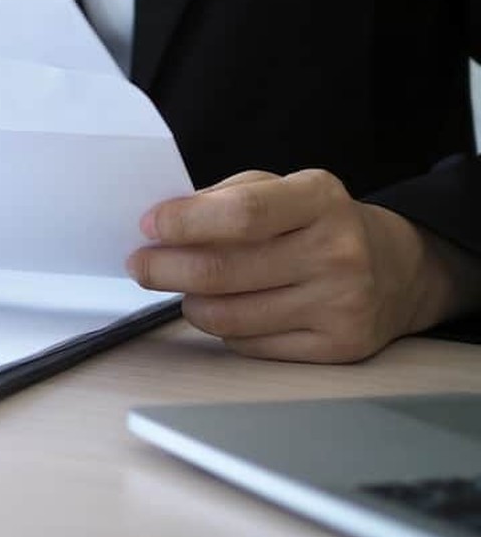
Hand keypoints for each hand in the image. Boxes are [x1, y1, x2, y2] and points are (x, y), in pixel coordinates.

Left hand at [126, 169, 469, 362]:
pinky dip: (223, 328)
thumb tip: (159, 225)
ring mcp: (340, 303)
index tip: (148, 226)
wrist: (394, 269)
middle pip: (222, 271)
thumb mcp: (279, 190)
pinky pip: (246, 344)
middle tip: (141, 265)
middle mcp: (337, 251)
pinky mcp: (336, 346)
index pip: (241, 214)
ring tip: (186, 288)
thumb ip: (221, 200)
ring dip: (189, 302)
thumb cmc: (314, 225)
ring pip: (226, 316)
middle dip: (165, 268)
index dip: (184, 223)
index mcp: (320, 199)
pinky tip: (230, 310)